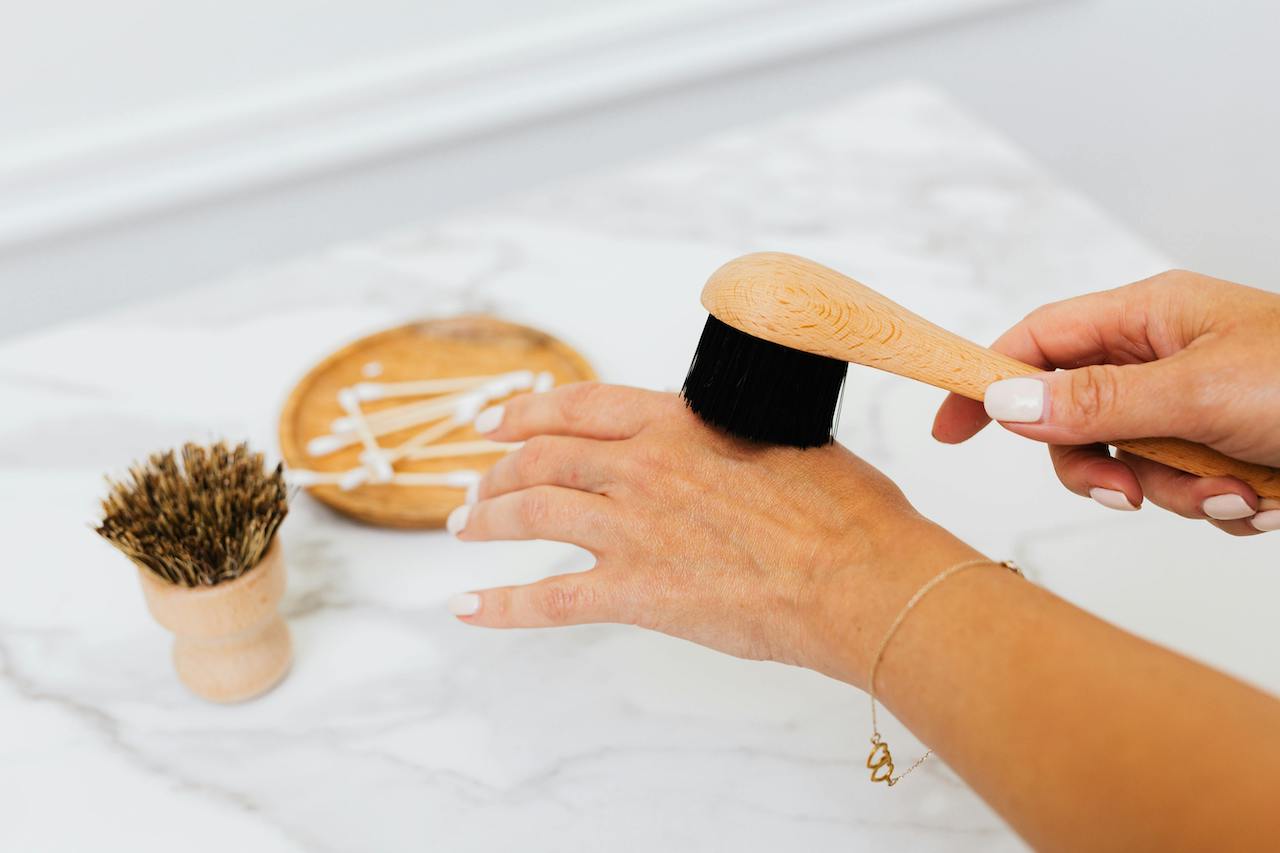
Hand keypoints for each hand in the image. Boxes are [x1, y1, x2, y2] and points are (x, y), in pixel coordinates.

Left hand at [446, 383, 979, 685]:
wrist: (859, 577)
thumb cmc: (843, 511)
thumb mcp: (783, 439)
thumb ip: (726, 438)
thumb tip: (715, 442)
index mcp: (677, 421)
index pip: (576, 407)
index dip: (524, 413)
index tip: (495, 424)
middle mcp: (641, 467)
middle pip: (542, 461)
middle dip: (499, 473)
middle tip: (479, 488)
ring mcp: (632, 529)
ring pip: (530, 516)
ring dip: (487, 521)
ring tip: (465, 531)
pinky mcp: (635, 592)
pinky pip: (547, 599)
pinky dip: (501, 605)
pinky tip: (469, 609)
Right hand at [933, 269, 1279, 534]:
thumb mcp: (1200, 392)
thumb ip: (1098, 401)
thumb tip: (1009, 401)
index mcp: (1151, 318)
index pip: (1039, 341)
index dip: (987, 380)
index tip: (949, 428)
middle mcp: (1164, 359)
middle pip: (1076, 417)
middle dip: (1101, 466)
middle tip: (1126, 494)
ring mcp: (1193, 407)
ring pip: (1130, 464)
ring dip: (1174, 493)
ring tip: (1238, 494)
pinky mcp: (1222, 450)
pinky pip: (1179, 489)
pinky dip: (1214, 506)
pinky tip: (1264, 499)